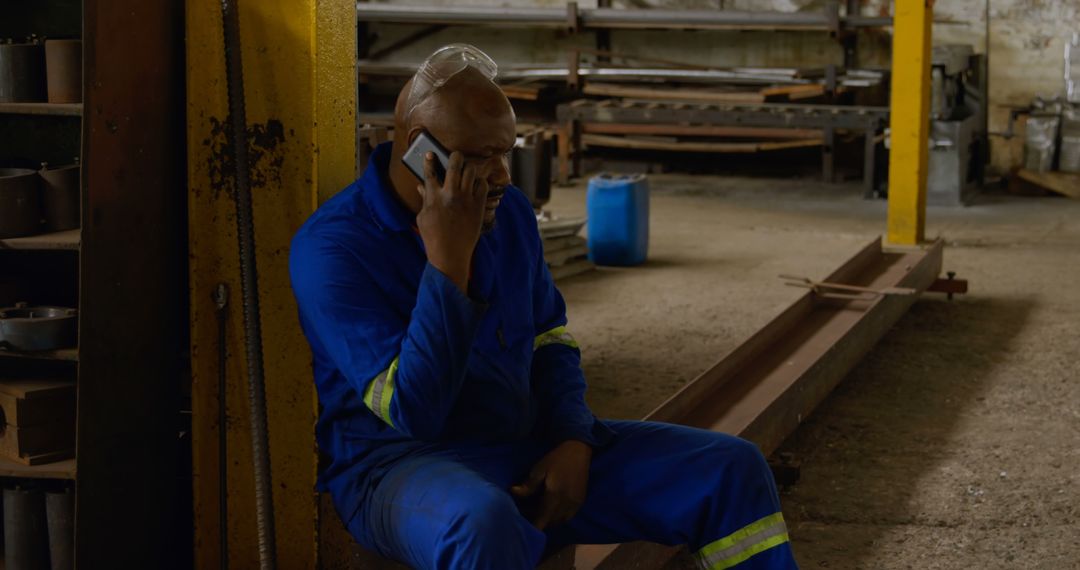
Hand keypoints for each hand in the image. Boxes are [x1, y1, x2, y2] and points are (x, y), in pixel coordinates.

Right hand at [416, 151, 486, 291]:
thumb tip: (423, 185)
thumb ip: (425, 199)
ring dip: (468, 168)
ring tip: (466, 170)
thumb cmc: (433, 237)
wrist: (450, 254)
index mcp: (433, 197)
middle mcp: (450, 194)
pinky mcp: (478, 206)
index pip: (430, 172)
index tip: (430, 154)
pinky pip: (482, 185)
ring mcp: (466, 199)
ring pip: (471, 171)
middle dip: (455, 156)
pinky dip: (479, 182)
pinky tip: (475, 185)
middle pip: (455, 164)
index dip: (429, 160)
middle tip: (455, 156)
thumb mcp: (423, 217)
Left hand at [511, 440, 592, 529]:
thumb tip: (512, 492)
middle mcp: (567, 504)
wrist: (579, 451)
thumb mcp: (539, 469)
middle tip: (528, 517)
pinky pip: (568, 517)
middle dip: (540, 523)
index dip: (534, 527)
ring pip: (560, 522)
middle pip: (551, 523)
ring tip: (538, 513)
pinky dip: (559, 518)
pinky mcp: (580, 502)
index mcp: (555, 496)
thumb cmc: (556, 459)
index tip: (524, 528)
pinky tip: (551, 509)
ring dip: (549, 521)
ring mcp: (575, 504)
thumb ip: (528, 485)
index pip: (543, 519)